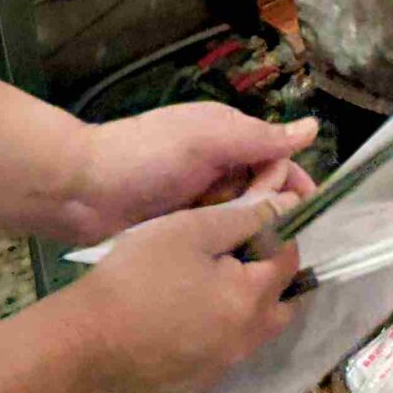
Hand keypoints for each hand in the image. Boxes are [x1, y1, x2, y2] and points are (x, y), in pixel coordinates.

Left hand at [65, 104, 317, 245]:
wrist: (78, 190)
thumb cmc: (145, 155)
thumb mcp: (207, 139)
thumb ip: (260, 138)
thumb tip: (314, 127)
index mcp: (228, 138)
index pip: (278, 161)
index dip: (292, 185)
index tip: (302, 213)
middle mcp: (219, 167)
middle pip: (264, 192)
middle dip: (268, 211)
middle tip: (259, 233)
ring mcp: (198, 200)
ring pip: (241, 218)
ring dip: (246, 231)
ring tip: (243, 252)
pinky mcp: (180, 228)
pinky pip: (214, 236)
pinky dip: (223, 245)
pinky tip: (228, 265)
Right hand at [66, 194, 299, 392]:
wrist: (82, 339)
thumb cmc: (138, 274)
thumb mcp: (193, 229)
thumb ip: (247, 217)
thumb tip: (289, 204)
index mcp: (251, 298)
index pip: (289, 261)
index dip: (278, 237)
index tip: (253, 223)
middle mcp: (246, 340)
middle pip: (280, 303)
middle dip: (269, 278)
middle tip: (235, 256)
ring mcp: (221, 367)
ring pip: (254, 332)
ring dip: (245, 307)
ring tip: (207, 284)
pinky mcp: (195, 384)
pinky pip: (224, 353)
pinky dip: (219, 333)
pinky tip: (185, 317)